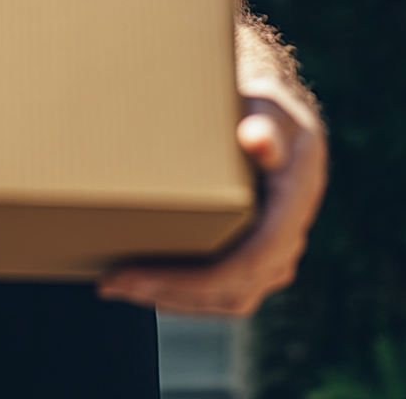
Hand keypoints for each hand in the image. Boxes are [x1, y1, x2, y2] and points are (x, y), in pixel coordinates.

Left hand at [98, 77, 326, 314]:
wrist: (277, 119)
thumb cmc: (262, 108)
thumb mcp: (265, 107)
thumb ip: (264, 125)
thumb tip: (258, 139)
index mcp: (293, 203)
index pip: (248, 260)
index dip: (191, 278)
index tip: (136, 274)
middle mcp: (289, 237)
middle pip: (232, 289)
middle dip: (169, 292)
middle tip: (113, 283)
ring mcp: (275, 253)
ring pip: (227, 298)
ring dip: (172, 299)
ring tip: (119, 285)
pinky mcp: (257, 258)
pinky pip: (226, 290)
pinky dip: (184, 294)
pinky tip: (144, 284)